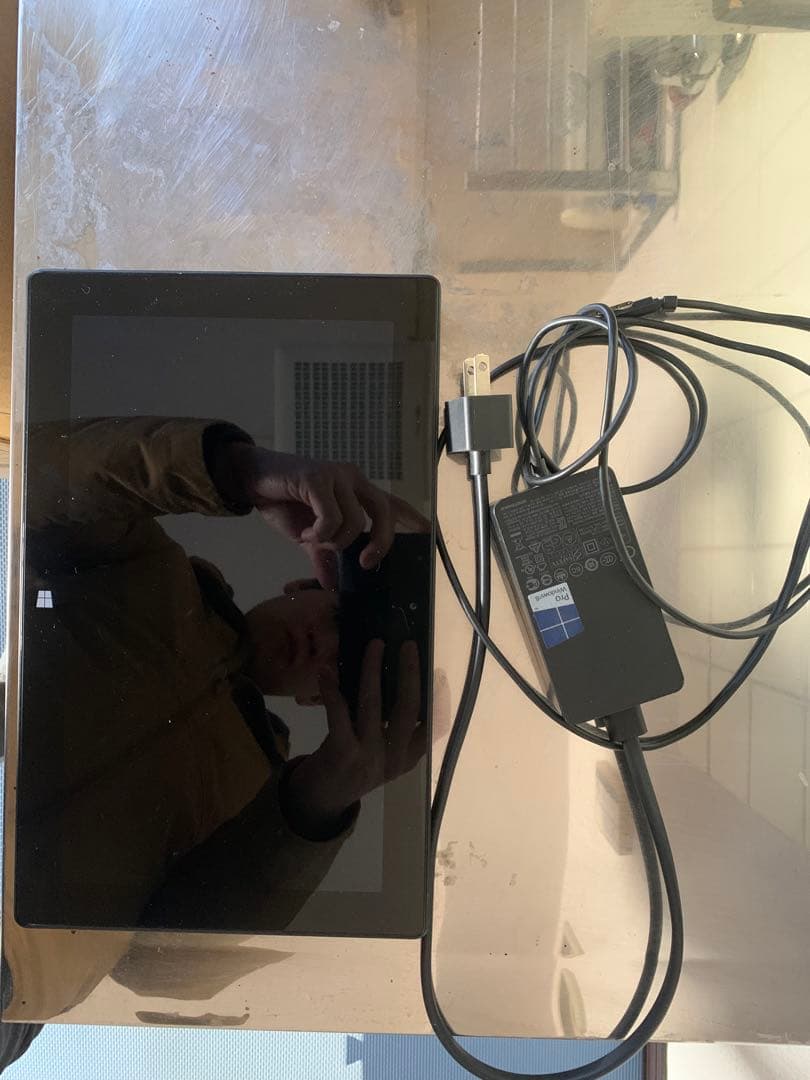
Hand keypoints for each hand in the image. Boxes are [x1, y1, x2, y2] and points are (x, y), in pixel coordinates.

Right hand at [217, 443, 427, 586]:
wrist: (252, 479)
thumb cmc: (284, 502)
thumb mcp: (308, 536)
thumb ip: (324, 556)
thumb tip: (331, 585)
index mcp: (357, 491)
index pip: (392, 503)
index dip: (412, 518)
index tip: (429, 533)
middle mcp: (353, 479)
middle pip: (384, 510)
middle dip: (381, 541)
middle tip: (366, 562)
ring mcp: (337, 476)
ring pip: (355, 520)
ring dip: (333, 540)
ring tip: (312, 540)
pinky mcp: (317, 477)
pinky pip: (331, 516)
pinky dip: (320, 533)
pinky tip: (305, 533)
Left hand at [281, 640, 425, 836]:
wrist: (322, 800)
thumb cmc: (356, 767)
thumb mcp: (384, 755)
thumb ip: (395, 728)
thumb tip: (401, 679)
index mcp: (407, 758)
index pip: (431, 726)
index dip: (438, 698)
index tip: (438, 672)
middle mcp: (393, 759)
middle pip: (406, 709)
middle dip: (409, 673)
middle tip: (408, 645)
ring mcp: (368, 757)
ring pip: (373, 706)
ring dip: (372, 671)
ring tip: (375, 646)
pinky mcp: (342, 754)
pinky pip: (340, 716)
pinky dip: (332, 691)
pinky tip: (327, 672)